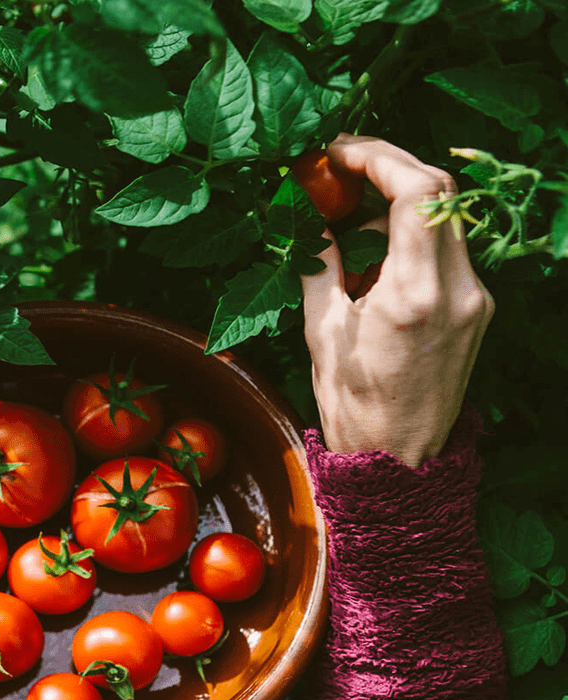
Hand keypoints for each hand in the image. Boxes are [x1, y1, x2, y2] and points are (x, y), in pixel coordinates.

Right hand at [301, 134, 493, 468]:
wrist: (399, 461)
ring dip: (396, 208)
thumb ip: (318, 264)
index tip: (338, 154)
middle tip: (341, 175)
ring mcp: (475, 299)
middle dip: (388, 170)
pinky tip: (373, 265)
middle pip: (439, 193)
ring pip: (444, 219)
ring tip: (347, 235)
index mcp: (415, 296)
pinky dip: (409, 241)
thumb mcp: (323, 332)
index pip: (416, 191)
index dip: (378, 157)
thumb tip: (307, 217)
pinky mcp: (476, 310)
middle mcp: (458, 290)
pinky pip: (447, 252)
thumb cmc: (354, 407)